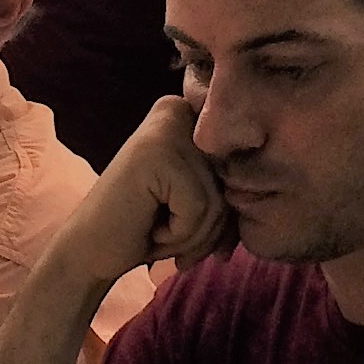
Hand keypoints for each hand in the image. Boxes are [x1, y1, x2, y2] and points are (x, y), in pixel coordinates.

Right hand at [61, 95, 231, 281]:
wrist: (89, 253)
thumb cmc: (147, 230)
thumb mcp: (201, 203)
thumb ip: (233, 190)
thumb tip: (274, 194)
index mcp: (189, 115)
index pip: (240, 170)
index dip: (223, 215)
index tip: (189, 229)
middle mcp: (177, 110)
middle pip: (231, 184)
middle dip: (208, 229)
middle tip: (168, 238)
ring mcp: (164, 127)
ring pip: (218, 200)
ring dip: (192, 235)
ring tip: (156, 231)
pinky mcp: (155, 153)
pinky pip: (198, 208)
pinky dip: (177, 234)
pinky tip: (148, 227)